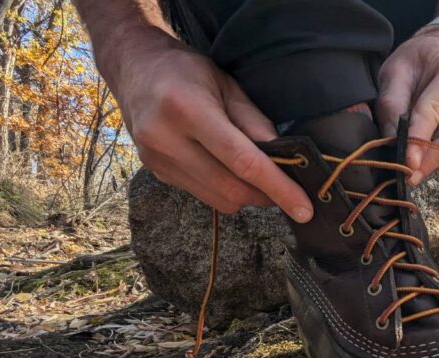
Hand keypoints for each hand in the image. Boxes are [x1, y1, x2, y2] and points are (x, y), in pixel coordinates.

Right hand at [107, 31, 311, 220]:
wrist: (134, 68)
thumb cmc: (186, 70)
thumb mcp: (227, 85)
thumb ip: (256, 123)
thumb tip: (287, 158)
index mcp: (188, 110)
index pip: (244, 162)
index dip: (279, 188)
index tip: (304, 209)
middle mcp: (167, 139)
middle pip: (231, 189)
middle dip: (265, 196)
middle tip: (286, 189)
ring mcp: (157, 160)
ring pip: (218, 199)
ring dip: (246, 196)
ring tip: (257, 177)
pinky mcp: (157, 172)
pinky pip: (202, 195)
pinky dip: (224, 190)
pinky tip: (227, 170)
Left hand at [377, 29, 438, 184]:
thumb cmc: (419, 60)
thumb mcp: (397, 71)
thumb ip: (392, 104)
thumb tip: (393, 142)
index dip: (421, 138)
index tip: (407, 162)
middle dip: (438, 157)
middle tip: (412, 175)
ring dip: (438, 160)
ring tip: (413, 165)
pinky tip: (425, 154)